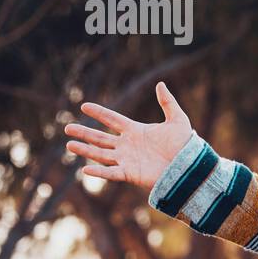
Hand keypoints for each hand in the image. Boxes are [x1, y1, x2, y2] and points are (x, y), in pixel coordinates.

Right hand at [64, 82, 193, 189]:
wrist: (190, 167)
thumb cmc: (185, 145)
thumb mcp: (177, 120)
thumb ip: (168, 103)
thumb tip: (160, 84)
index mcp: (136, 131)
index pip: (112, 119)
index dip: (99, 113)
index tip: (84, 106)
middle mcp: (127, 145)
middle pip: (100, 138)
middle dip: (84, 133)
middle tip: (67, 128)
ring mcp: (127, 160)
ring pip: (101, 154)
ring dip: (85, 150)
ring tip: (69, 144)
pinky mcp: (131, 174)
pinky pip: (112, 173)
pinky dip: (99, 172)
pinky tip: (85, 169)